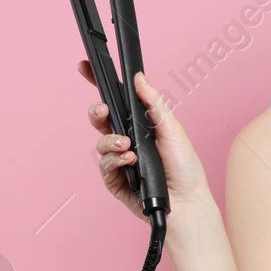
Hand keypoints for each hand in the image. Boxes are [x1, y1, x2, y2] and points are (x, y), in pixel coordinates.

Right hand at [79, 63, 211, 220]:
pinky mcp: (115, 181)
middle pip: (102, 120)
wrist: (186, 202)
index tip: (84, 67)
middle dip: (97, 112)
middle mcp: (128, 141)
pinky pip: (104, 165)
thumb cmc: (185, 168)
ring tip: (127, 146)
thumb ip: (154, 102)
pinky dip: (114, 160)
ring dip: (111, 142)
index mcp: (141, 125)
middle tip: (102, 111)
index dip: (99, 84)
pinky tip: (128, 160)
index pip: (117, 101)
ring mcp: (120, 161)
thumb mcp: (172, 129)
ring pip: (101, 143)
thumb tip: (139, 78)